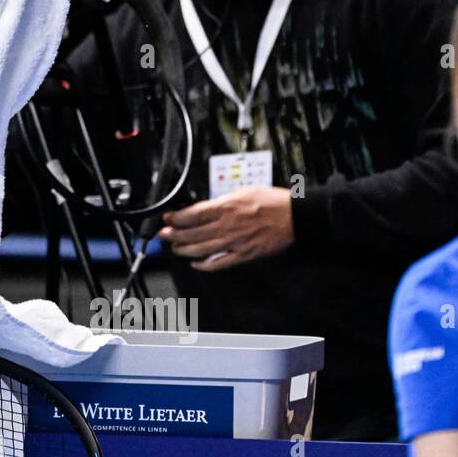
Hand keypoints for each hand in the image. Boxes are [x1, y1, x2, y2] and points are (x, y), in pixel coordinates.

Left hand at [158, 186, 294, 270]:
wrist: (294, 216)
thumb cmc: (272, 201)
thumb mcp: (243, 191)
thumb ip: (223, 201)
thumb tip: (207, 206)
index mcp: (226, 207)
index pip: (192, 214)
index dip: (176, 218)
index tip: (167, 219)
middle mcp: (227, 225)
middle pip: (193, 233)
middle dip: (174, 234)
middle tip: (163, 235)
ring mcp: (234, 242)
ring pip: (201, 249)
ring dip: (184, 249)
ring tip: (175, 248)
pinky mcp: (244, 254)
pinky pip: (219, 263)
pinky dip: (205, 265)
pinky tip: (196, 263)